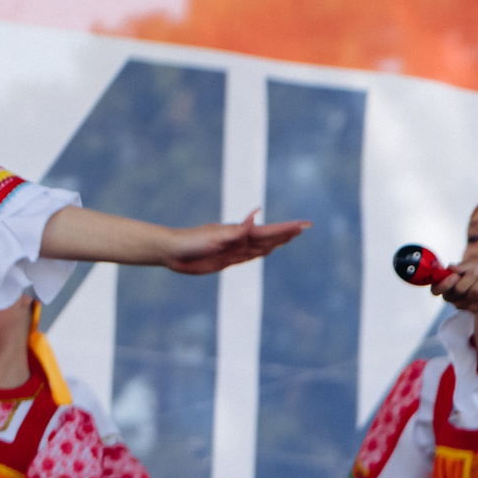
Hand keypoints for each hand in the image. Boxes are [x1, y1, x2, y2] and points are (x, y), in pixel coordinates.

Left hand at [160, 214, 311, 274]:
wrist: (172, 251)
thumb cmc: (191, 242)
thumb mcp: (214, 237)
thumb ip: (235, 231)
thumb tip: (254, 217)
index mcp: (241, 233)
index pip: (270, 230)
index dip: (288, 228)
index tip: (305, 225)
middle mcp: (241, 240)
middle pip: (270, 237)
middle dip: (287, 233)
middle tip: (303, 228)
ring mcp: (235, 249)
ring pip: (262, 246)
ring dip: (277, 241)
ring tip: (290, 237)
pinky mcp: (227, 259)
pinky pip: (250, 256)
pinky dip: (261, 252)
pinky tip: (266, 251)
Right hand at [432, 261, 477, 316]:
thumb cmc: (475, 273)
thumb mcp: (470, 266)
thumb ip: (461, 267)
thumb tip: (451, 267)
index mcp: (443, 286)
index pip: (435, 290)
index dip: (445, 284)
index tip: (455, 276)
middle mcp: (450, 298)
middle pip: (459, 289)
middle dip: (471, 277)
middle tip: (475, 274)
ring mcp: (462, 306)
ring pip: (474, 292)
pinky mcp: (475, 309)